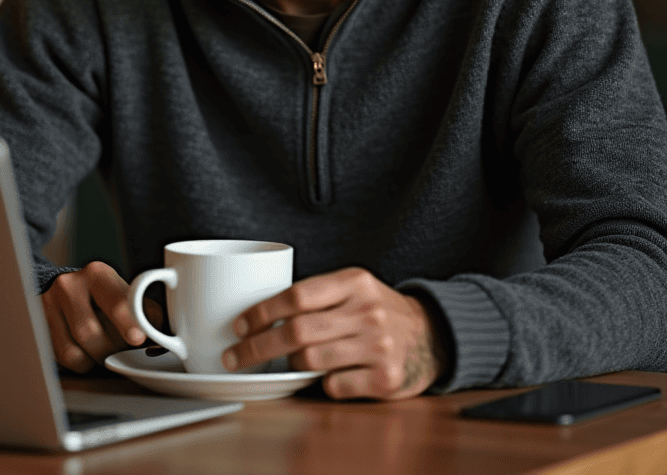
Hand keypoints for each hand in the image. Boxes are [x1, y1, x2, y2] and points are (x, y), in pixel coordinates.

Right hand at [41, 261, 162, 372]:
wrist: (67, 289)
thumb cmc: (105, 296)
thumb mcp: (125, 293)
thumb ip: (145, 311)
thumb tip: (165, 336)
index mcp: (98, 274)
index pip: (114, 299)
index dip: (126, 322)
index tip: (137, 338)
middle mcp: (70, 285)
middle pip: (89, 332)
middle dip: (110, 349)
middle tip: (123, 352)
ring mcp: (49, 305)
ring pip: (74, 349)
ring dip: (95, 359)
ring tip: (106, 351)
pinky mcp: (39, 325)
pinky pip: (62, 358)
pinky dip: (81, 363)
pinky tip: (88, 352)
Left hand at [222, 267, 446, 399]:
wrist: (430, 335)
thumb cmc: (377, 310)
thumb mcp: (353, 287)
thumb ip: (317, 295)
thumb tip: (261, 313)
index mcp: (355, 281)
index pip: (297, 295)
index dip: (262, 312)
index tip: (239, 325)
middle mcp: (367, 311)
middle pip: (298, 331)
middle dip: (258, 346)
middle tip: (236, 356)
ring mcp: (378, 346)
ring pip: (311, 360)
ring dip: (292, 365)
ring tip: (289, 362)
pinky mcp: (385, 378)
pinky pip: (334, 386)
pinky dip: (322, 383)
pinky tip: (327, 375)